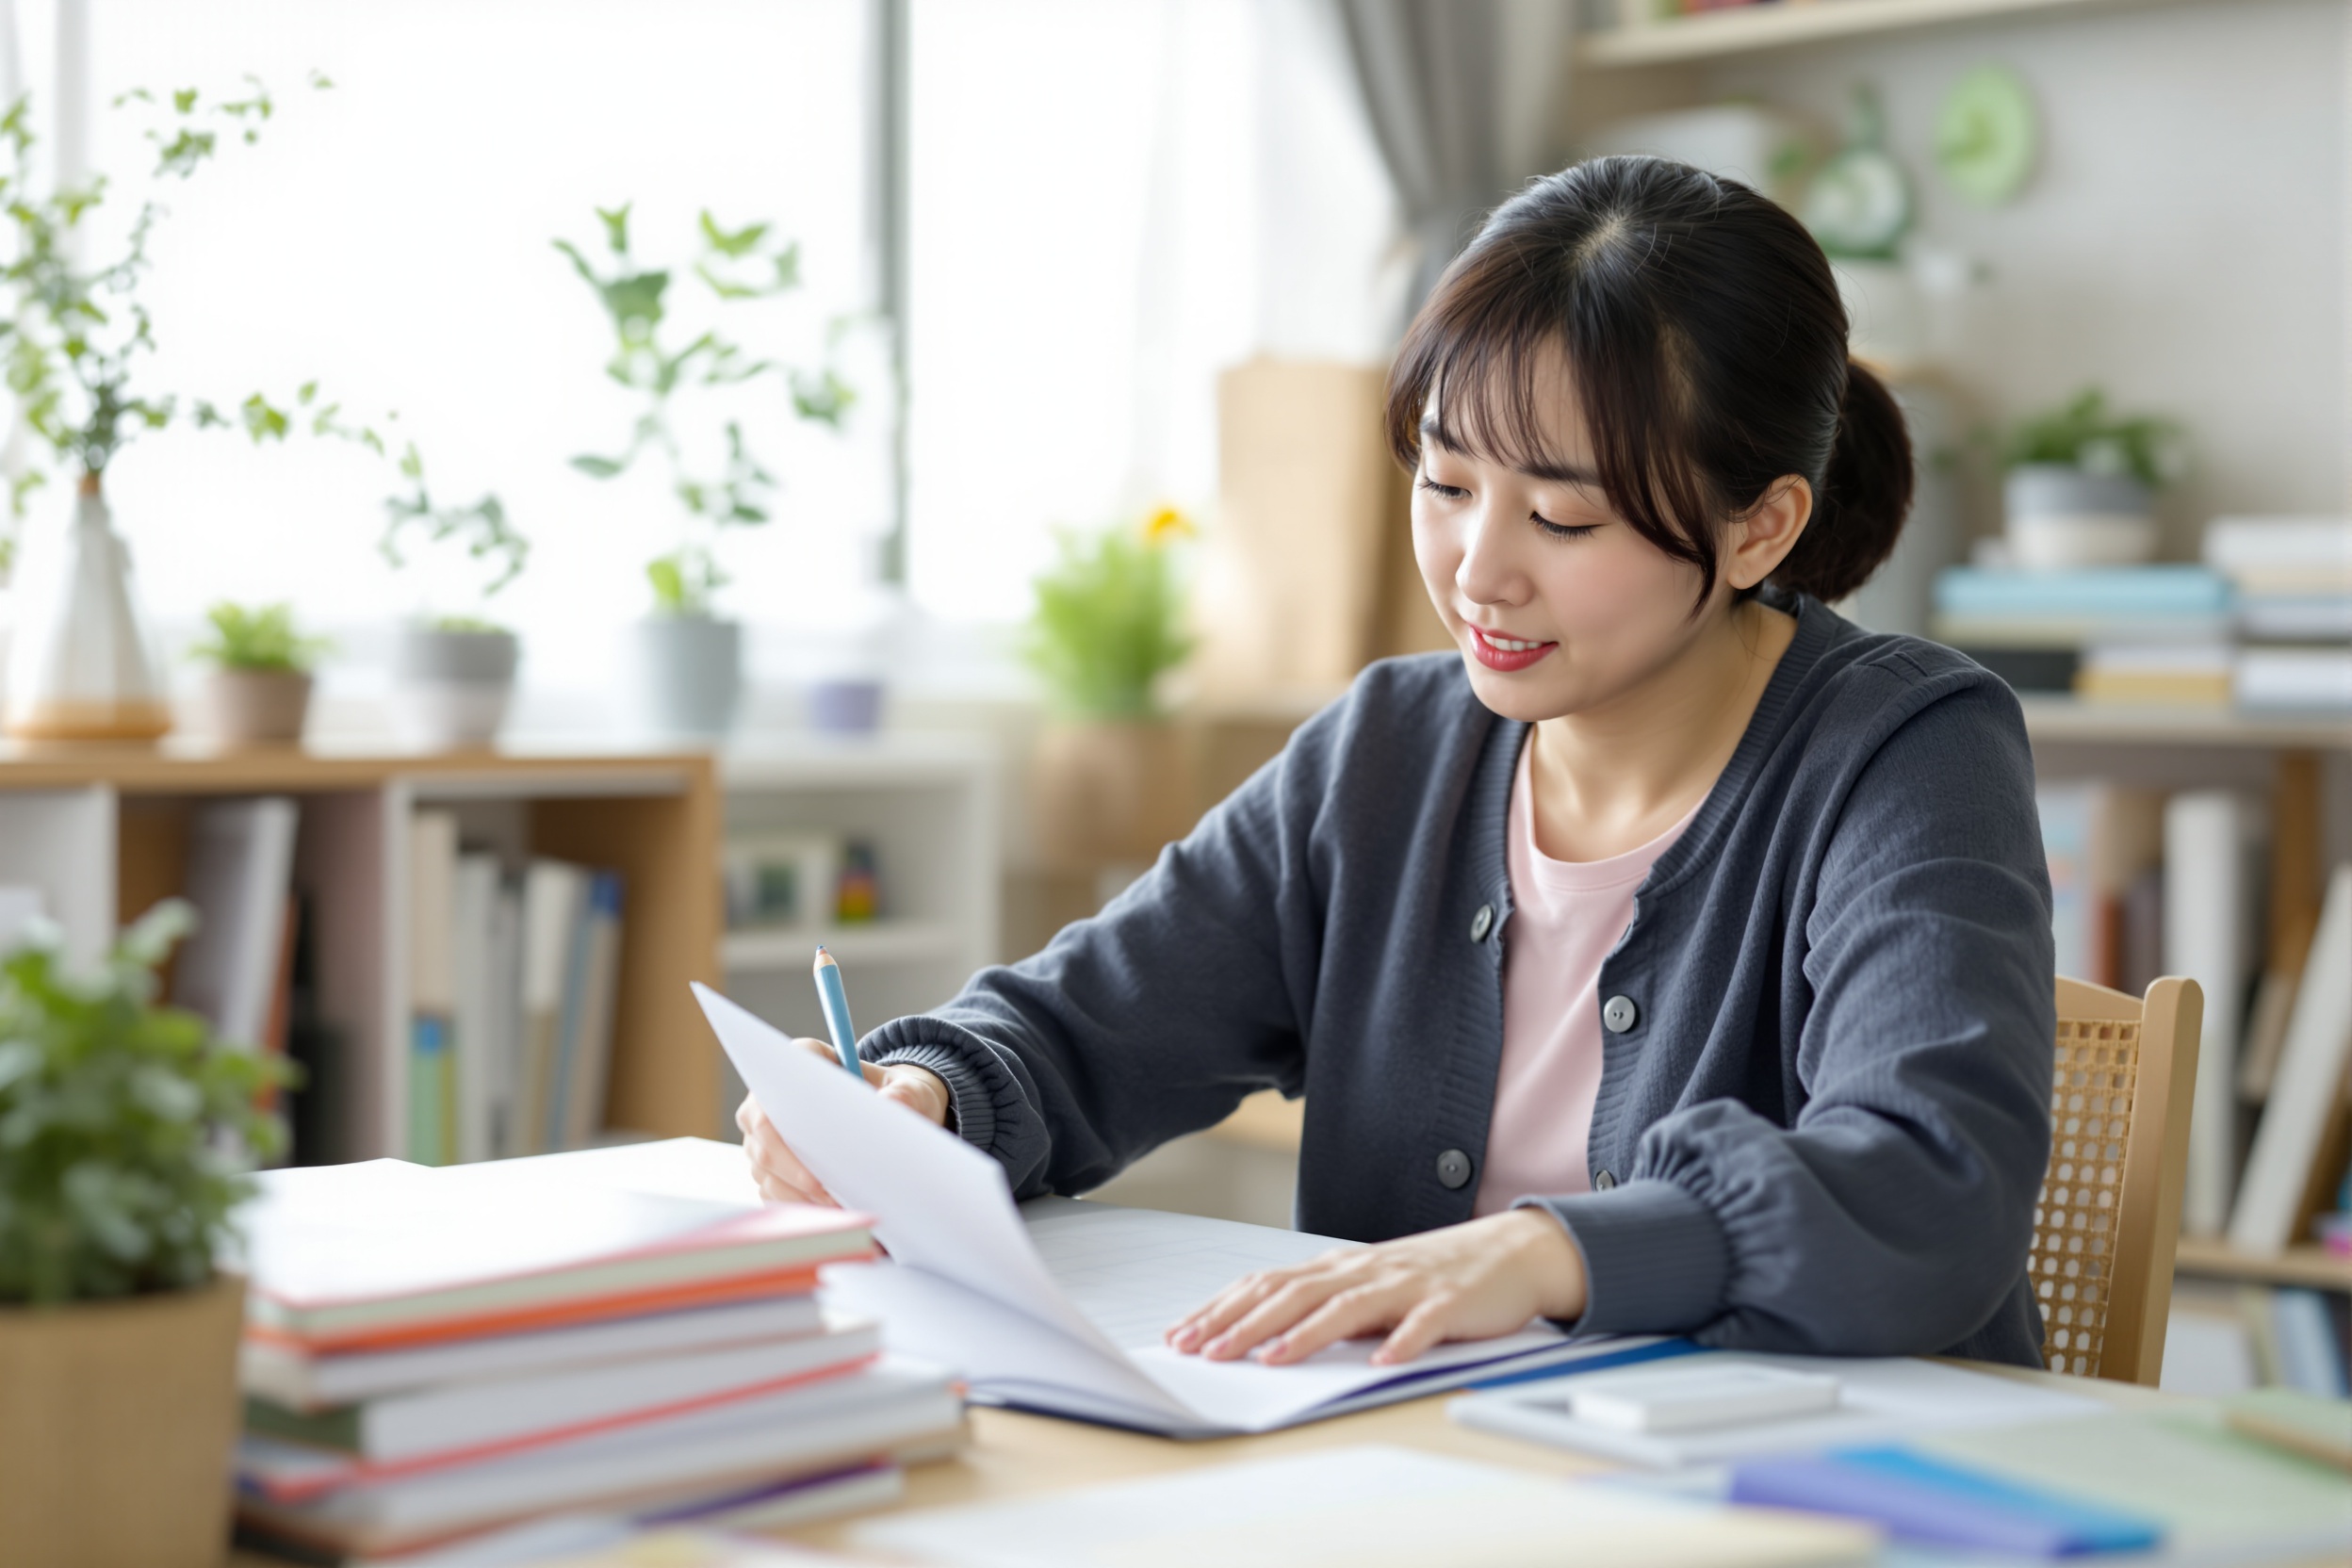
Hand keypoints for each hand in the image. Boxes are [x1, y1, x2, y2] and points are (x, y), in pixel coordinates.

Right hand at [735, 1040, 951, 1207]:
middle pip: (764, 1134)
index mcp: (804, 1062)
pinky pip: (773, 1193)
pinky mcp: (770, 1170)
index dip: (793, 1114)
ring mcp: (765, 1137)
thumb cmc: (896, 1098)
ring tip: (837, 1207)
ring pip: (765, 1170)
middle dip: (795, 1168)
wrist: (888, 1122)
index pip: (781, 1079)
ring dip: (799, 1194)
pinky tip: (830, 1215)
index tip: (822, 1146)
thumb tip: (890, 1105)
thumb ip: (906, 1095)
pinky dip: (800, 1208)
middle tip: (829, 1193)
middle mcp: (772, 1099)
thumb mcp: (912, 1091)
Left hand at [1165, 1209, 1586, 1366]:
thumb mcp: (1369, 1286)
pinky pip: (1423, 1325)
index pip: (1267, 1285)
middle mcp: (1364, 1270)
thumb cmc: (1433, 1275)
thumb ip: (1323, 1307)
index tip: (1181, 1335)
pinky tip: (1382, 1361)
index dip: (1222, 1309)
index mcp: (1340, 1268)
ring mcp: (1407, 1284)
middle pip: (1293, 1294)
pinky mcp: (1450, 1303)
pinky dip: (1402, 1341)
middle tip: (1201, 1351)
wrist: (1511, 1252)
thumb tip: (1264, 1336)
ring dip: (1304, 1334)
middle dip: (1242, 1324)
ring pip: (1347, 1307)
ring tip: (1270, 1359)